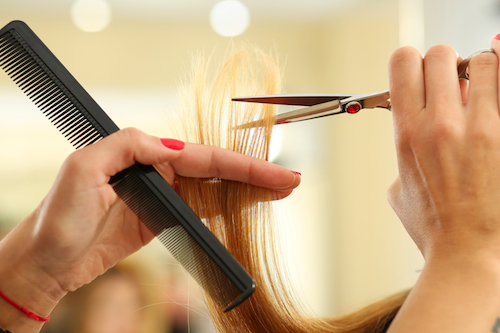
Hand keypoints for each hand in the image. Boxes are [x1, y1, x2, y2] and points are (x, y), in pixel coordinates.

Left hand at [0, 127, 299, 330]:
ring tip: (278, 192)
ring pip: (212, 188)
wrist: (46, 262)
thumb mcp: (83, 168)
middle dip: (254, 174)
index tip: (274, 172)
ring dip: (245, 189)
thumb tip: (170, 144)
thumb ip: (128, 145)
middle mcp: (155, 171)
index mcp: (142, 154)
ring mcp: (160, 196)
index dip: (242, 164)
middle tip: (290, 181)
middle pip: (215, 170)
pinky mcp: (159, 220)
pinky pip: (199, 209)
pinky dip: (225, 207)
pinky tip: (244, 206)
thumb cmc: (57, 219)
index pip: (202, 157)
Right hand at [386, 38, 499, 331]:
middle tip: (457, 85)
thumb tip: (417, 128)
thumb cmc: (434, 227)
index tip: (422, 75)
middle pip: (441, 54)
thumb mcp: (399, 188)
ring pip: (485, 62)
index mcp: (406, 133)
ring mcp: (480, 129)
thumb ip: (404, 153)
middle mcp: (439, 124)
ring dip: (484, 75)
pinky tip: (496, 108)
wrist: (468, 254)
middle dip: (448, 65)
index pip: (402, 62)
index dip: (412, 63)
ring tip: (486, 98)